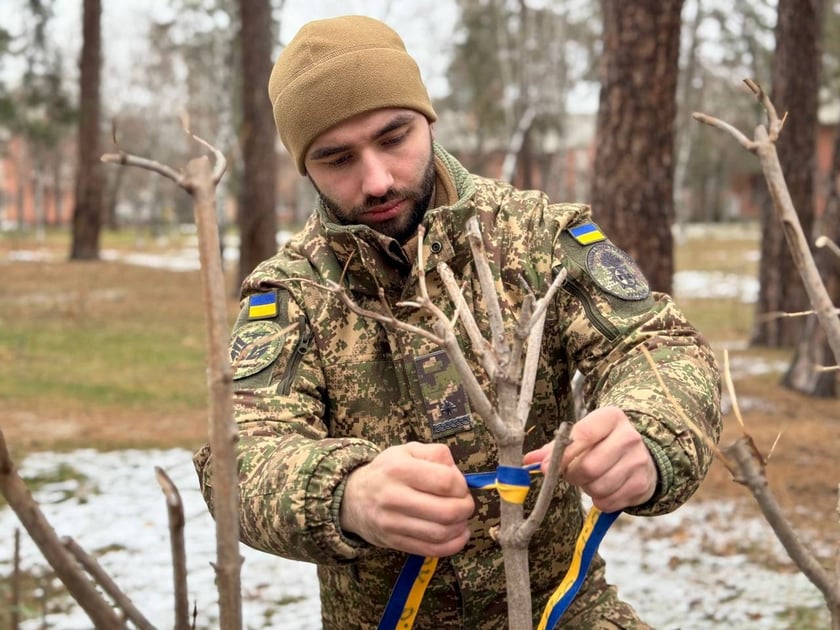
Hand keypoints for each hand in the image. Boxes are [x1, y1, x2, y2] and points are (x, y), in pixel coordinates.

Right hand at [340, 442, 474, 556]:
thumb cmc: (387, 471)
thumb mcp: (408, 451)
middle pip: (446, 511)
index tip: (460, 485)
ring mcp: (392, 523)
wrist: (353, 498)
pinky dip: (453, 545)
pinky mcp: (394, 542)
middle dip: (466, 508)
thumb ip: (436, 454)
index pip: (445, 482)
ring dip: (460, 527)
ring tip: (461, 518)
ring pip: (441, 533)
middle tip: (466, 503)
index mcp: (399, 469)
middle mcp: (394, 497)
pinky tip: (458, 534)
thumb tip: (458, 474)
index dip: (462, 485)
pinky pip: (431, 550)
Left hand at [523, 406, 657, 512]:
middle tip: (572, 474)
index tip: (547, 467)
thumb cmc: (603, 443)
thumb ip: (556, 447)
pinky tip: (603, 488)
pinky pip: (609, 502)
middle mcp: (629, 437)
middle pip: (589, 467)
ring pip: (598, 487)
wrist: (643, 455)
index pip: (583, 435)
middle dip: (573, 476)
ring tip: (589, 480)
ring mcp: (638, 461)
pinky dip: (599, 500)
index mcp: (611, 417)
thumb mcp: (583, 435)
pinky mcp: (642, 485)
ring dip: (586, 489)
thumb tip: (529, 461)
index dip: (562, 455)